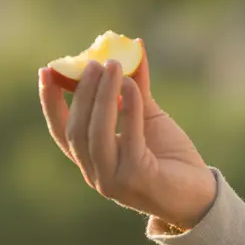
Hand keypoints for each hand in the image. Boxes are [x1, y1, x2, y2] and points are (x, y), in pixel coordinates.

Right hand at [38, 53, 216, 230]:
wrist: (199, 195)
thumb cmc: (171, 158)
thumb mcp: (148, 118)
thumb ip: (135, 90)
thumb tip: (133, 49)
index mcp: (92, 160)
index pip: (61, 130)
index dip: (49, 101)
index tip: (46, 71)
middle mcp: (96, 174)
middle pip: (76, 130)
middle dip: (82, 93)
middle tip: (95, 63)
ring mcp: (114, 181)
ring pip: (96, 135)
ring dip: (102, 97)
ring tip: (112, 66)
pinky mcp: (137, 179)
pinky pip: (129, 138)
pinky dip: (129, 108)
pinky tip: (132, 86)